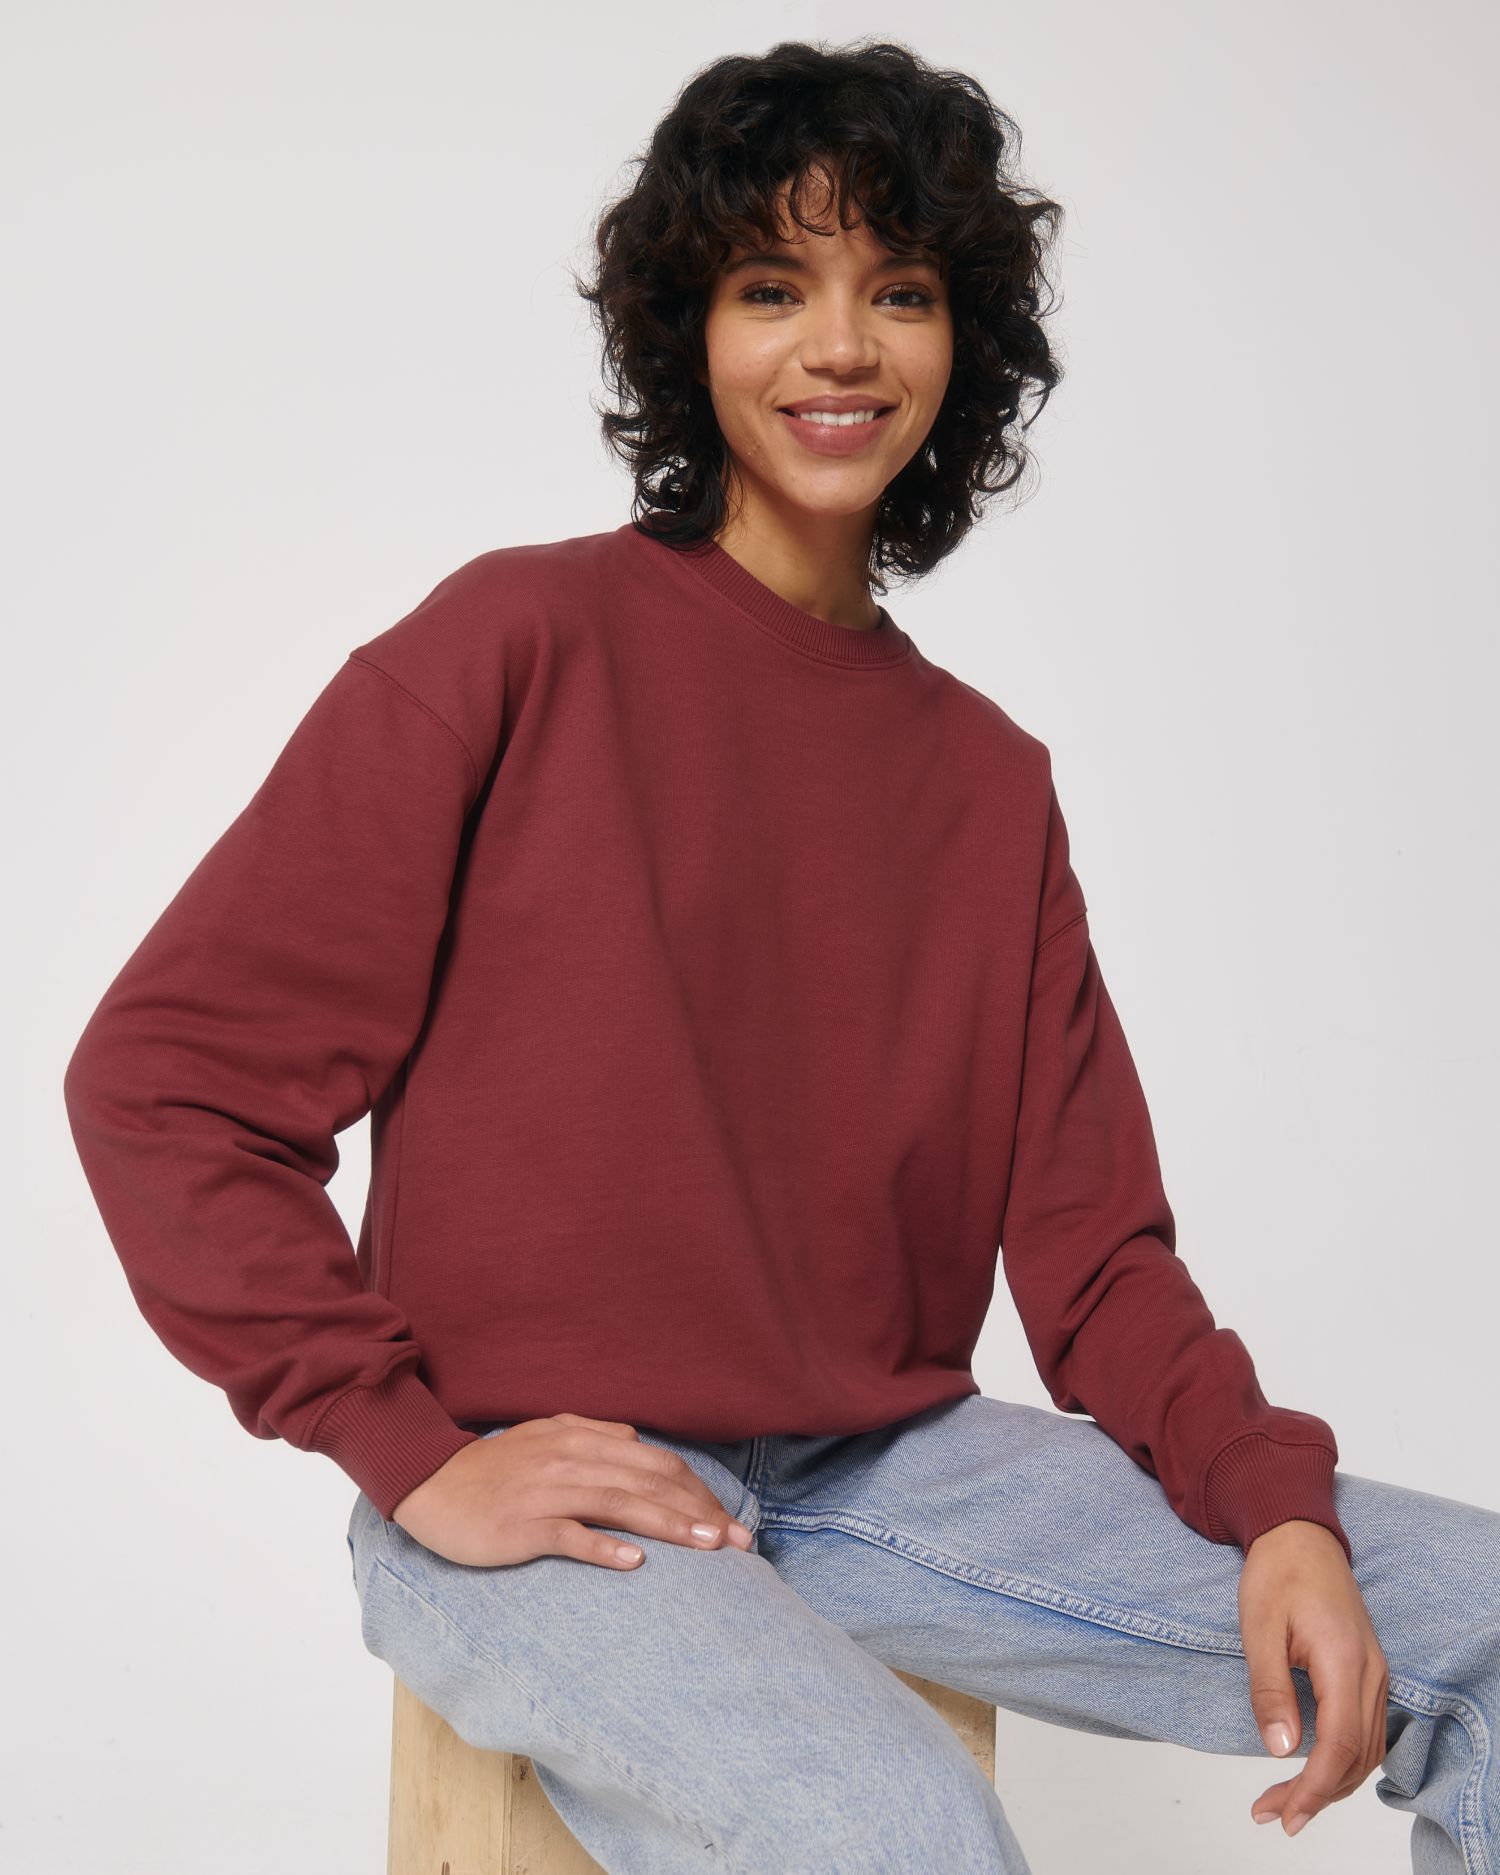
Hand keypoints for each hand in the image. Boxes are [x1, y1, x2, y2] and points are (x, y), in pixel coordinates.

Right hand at [390, 1411, 755, 1568]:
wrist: (432, 1483)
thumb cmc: (496, 1467)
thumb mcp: (549, 1435)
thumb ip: (596, 1436)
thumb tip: (641, 1444)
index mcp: (583, 1437)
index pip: (657, 1463)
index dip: (699, 1491)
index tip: (731, 1522)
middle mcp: (572, 1458)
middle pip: (649, 1482)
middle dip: (700, 1511)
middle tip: (739, 1544)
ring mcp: (547, 1491)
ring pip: (620, 1504)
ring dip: (669, 1525)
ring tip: (708, 1547)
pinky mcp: (522, 1525)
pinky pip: (569, 1534)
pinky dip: (604, 1547)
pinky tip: (636, 1562)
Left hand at [1240, 1519, 1389, 1837]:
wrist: (1300, 1535)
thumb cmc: (1277, 1573)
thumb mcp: (1258, 1626)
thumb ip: (1269, 1688)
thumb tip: (1279, 1749)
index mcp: (1344, 1661)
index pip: (1339, 1746)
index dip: (1312, 1788)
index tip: (1282, 1813)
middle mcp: (1371, 1674)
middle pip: (1356, 1758)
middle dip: (1317, 1795)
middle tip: (1273, 1814)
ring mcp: (1375, 1674)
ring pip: (1367, 1751)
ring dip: (1332, 1784)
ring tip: (1286, 1803)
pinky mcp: (1368, 1674)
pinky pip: (1367, 1732)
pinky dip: (1345, 1762)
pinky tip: (1315, 1772)